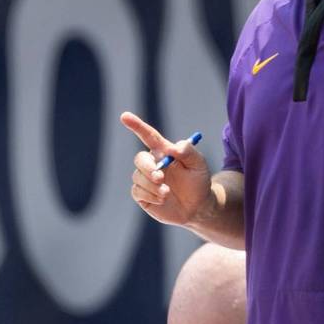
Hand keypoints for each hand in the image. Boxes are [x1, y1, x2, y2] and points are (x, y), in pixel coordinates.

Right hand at [120, 112, 211, 226]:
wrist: (198, 207)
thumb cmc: (198, 181)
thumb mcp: (199, 164)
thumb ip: (188, 151)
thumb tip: (171, 148)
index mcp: (163, 151)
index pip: (147, 135)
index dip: (136, 125)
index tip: (124, 116)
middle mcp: (152, 163)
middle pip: (140, 159)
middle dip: (148, 168)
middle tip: (160, 178)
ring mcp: (145, 179)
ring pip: (138, 177)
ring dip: (152, 186)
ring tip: (167, 193)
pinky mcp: (142, 195)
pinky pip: (137, 192)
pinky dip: (150, 196)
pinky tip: (163, 199)